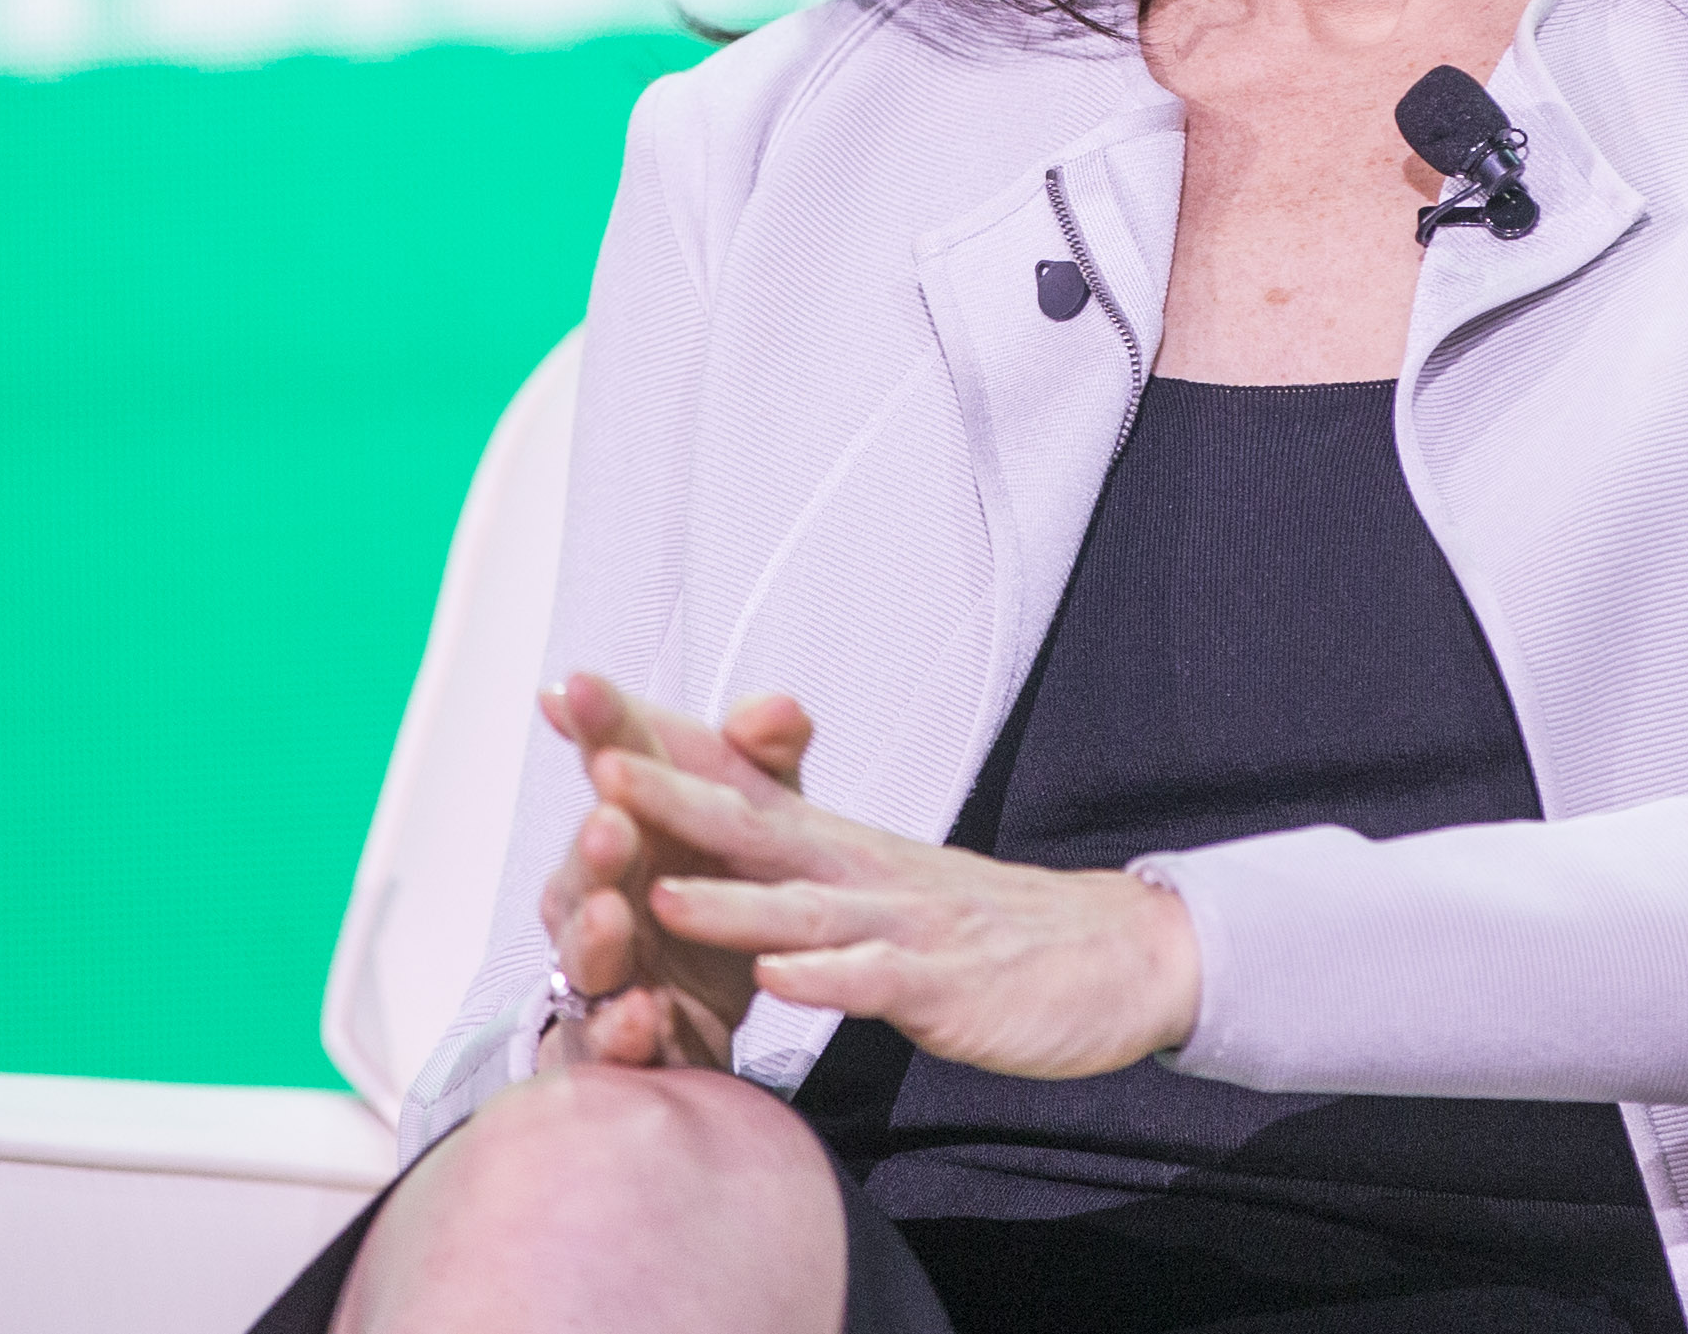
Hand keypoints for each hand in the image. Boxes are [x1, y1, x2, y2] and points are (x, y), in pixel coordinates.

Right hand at [531, 675, 819, 1070]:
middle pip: (587, 865)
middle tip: (611, 822)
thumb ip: (767, 761)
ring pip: (585, 951)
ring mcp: (605, 968)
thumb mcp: (758, 816)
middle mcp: (603, 892)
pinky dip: (621, 1029)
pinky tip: (639, 1018)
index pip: (614, 766)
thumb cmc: (713, 890)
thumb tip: (781, 709)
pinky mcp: (617, 1039)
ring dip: (594, 935)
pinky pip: (609, 1039)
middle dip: (595, 843)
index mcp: (634, 824)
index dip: (600, 727)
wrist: (698, 1007)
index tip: (581, 685)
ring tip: (612, 916)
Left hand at [601, 744, 1203, 1079]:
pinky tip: (781, 981)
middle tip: (593, 760)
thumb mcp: (881, 886)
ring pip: (803, 909)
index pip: (734, 782)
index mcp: (840, 849)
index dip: (654, 746)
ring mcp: (905, 926)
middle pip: (753, 826)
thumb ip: (799, 870)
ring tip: (658, 888)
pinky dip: (828, 980)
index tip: (572, 700)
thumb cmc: (986, 932)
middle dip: (669, 796)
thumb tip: (707, 842)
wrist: (1116, 955)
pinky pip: (879, 982)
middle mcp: (863, 873)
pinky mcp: (945, 986)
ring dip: (730, 900)